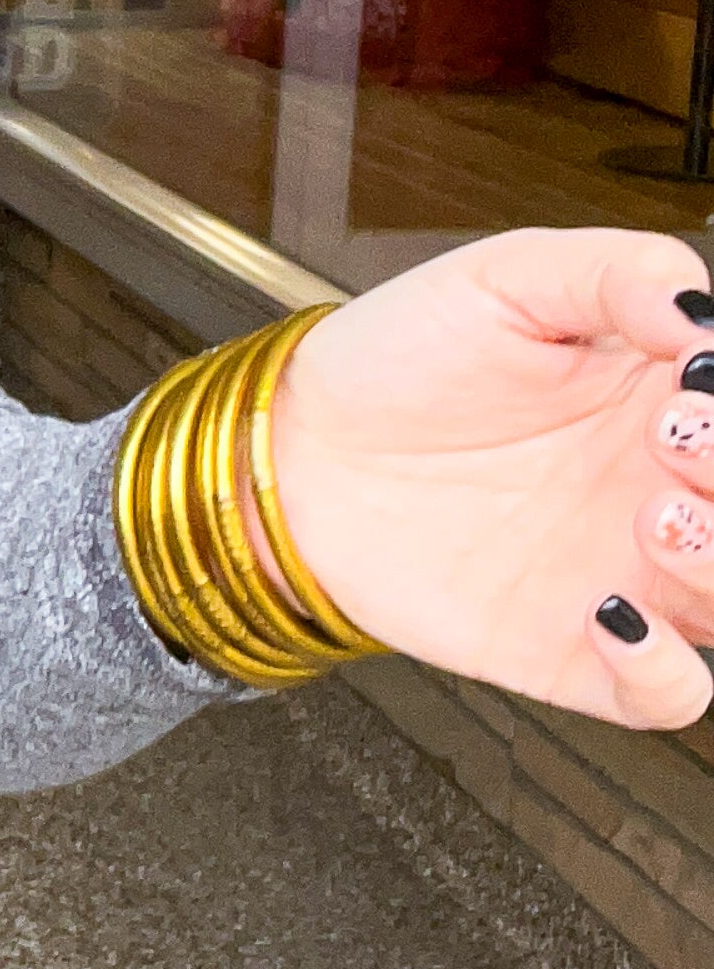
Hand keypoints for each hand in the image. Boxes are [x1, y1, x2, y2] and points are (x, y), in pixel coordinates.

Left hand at [269, 228, 713, 728]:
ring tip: (651, 514)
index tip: (692, 375)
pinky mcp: (568, 650)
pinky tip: (610, 615)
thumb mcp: (505, 278)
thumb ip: (615, 272)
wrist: (296, 447)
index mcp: (663, 397)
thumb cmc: (397, 360)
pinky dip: (666, 674)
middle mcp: (657, 489)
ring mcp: (623, 574)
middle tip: (674, 435)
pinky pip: (665, 696)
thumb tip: (698, 308)